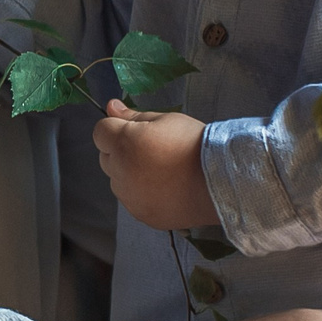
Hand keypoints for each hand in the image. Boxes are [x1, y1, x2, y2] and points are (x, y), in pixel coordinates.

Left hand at [92, 102, 218, 229]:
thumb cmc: (195, 144)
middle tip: (152, 149)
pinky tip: (165, 188)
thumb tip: (110, 106)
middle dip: (121, 151)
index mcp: (124, 144)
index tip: (135, 130)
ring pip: (118, 180)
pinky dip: (141, 193)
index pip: (100, 132)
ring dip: (129, 173)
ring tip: (162, 171)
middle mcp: (121, 172)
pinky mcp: (141, 214)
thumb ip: (133, 116)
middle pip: (106, 157)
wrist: (221, 181)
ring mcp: (130, 197)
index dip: (115, 128)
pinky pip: (132, 199)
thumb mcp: (166, 120)